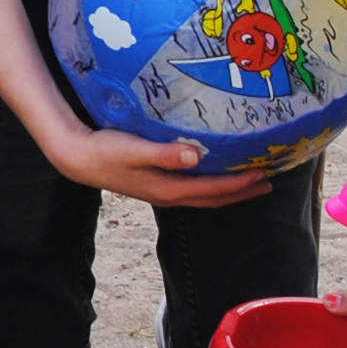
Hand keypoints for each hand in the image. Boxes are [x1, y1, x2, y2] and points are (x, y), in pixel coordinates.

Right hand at [46, 122, 272, 207]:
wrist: (77, 159)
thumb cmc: (105, 149)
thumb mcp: (134, 148)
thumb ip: (164, 153)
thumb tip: (195, 156)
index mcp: (168, 188)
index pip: (213, 189)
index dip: (240, 183)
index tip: (264, 174)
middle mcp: (168, 194)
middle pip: (214, 198)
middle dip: (242, 192)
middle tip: (269, 183)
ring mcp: (161, 192)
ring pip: (204, 196)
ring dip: (229, 191)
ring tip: (250, 183)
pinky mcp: (155, 185)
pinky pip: (192, 190)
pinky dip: (211, 186)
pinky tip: (213, 176)